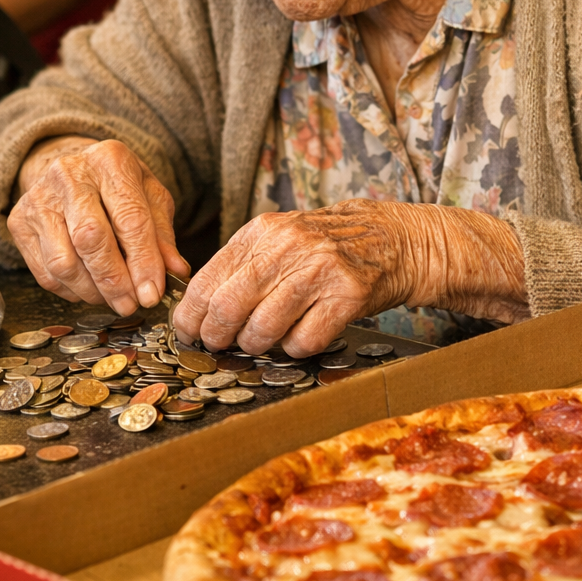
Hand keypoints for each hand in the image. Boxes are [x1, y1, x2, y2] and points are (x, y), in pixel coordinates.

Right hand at [8, 137, 187, 313]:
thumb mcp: (149, 198)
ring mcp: (38, 198)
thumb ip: (162, 235)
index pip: (129, 218)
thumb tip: (175, 273)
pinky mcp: (18, 222)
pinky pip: (45, 272)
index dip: (143, 262)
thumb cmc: (116, 187)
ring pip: (63, 262)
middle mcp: (68, 174)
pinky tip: (89, 288)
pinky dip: (71, 291)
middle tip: (131, 304)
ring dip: (92, 291)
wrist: (72, 170)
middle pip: (90, 240)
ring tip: (112, 298)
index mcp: (109, 161)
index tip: (152, 293)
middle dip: (114, 281)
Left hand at [172, 200, 526, 356]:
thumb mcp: (279, 239)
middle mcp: (288, 247)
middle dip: (218, 338)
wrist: (393, 239)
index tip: (188, 334)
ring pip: (263, 330)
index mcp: (261, 232)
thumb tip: (197, 310)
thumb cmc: (326, 247)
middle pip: (229, 309)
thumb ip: (241, 266)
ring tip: (263, 341)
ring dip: (257, 346)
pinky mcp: (348, 297)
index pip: (207, 282)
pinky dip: (294, 349)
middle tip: (221, 347)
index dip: (190, 317)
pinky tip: (301, 335)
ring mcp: (320, 270)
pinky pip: (303, 342)